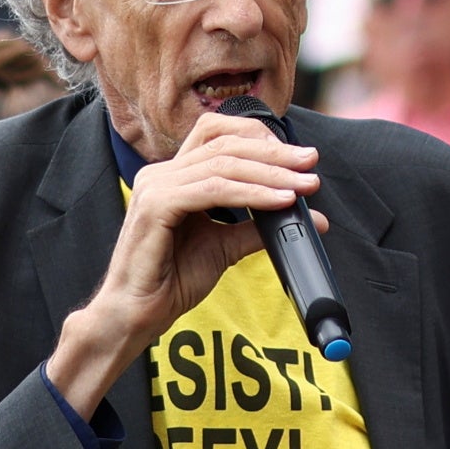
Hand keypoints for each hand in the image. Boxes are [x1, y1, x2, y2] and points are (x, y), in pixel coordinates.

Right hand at [50, 108, 313, 410]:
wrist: (138, 314)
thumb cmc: (172, 280)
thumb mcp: (225, 247)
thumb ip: (259, 227)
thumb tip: (310, 218)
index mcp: (173, 175)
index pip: (217, 135)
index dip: (259, 137)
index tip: (299, 157)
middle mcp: (161, 173)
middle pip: (224, 143)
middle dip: (274, 153)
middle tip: (310, 164)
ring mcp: (156, 186)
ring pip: (223, 165)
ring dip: (270, 174)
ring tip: (303, 186)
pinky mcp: (157, 205)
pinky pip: (214, 190)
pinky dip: (252, 194)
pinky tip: (279, 201)